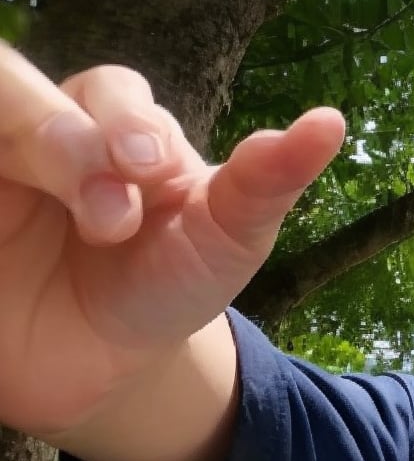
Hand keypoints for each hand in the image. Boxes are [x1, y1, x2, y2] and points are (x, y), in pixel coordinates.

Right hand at [0, 41, 344, 435]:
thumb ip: (269, 179)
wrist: (110, 370)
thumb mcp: (228, 236)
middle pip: (21, 93)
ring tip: (93, 224)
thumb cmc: (173, 283)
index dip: (124, 120)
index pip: (107, 90)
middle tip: (110, 215)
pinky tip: (9, 240)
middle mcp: (43, 140)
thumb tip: (333, 122)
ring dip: (30, 150)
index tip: (148, 169)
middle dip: (64, 139)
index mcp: (116, 128)